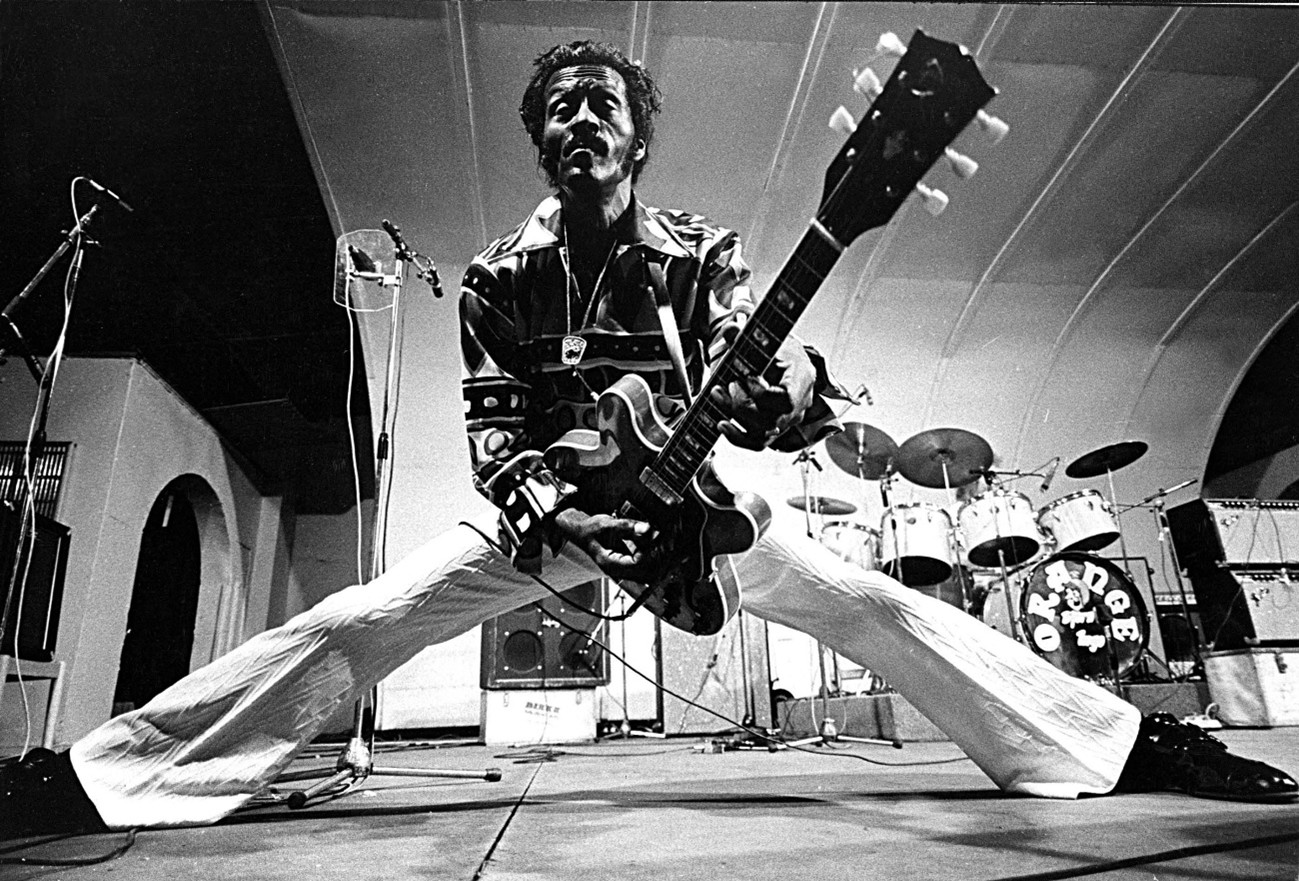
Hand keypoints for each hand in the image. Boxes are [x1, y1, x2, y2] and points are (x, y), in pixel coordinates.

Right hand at [551, 507, 660, 580]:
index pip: (638, 564)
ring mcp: (626, 570)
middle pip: (648, 573)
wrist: (583, 533)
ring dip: (659, 557)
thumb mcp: (606, 524)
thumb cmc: (590, 530)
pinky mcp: (631, 565)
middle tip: (663, 538)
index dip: (650, 551)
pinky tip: (655, 542)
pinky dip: (654, 555)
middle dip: (659, 556)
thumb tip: (647, 529)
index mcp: (611, 564)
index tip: (655, 537)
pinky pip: (648, 566)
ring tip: (660, 539)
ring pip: (650, 572)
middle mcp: (620, 571)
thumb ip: (627, 527)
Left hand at [712, 335, 814, 450]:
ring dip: (734, 417)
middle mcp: (798, 407)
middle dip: (742, 404)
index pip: (785, 400)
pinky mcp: (772, 430)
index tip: (747, 375)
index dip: (761, 392)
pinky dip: (736, 437)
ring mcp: (785, 422)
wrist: (788, 364)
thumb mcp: (770, 339)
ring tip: (718, 394)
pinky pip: (756, 443)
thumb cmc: (782, 352)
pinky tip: (721, 423)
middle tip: (728, 384)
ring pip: (761, 435)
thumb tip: (731, 329)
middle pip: (771, 421)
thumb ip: (748, 335)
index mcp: (802, 381)